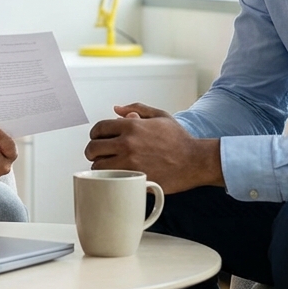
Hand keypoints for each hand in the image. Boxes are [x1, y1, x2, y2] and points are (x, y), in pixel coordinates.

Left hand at [85, 103, 222, 194]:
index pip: (98, 129)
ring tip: (108, 168)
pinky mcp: (134, 179)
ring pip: (98, 167)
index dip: (95, 135)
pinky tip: (116, 178)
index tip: (99, 140)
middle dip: (93, 152)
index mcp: (131, 126)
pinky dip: (110, 180)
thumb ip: (138, 108)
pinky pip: (111, 181)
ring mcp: (129, 163)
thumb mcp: (160, 115)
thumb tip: (117, 109)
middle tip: (100, 155)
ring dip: (100, 168)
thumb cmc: (179, 140)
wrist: (194, 160)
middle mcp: (127, 144)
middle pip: (93, 149)